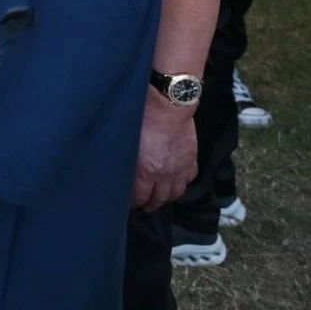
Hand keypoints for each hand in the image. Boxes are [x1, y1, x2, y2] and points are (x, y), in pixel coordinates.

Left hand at [131, 90, 197, 211]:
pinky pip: (189, 178)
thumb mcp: (125, 140)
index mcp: (144, 171)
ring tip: (159, 198)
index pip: (139, 196)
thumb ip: (124, 158)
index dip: (132, 202)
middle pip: (158, 199)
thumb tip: (118, 168)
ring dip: (166, 197)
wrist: (167, 105)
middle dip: (149, 204)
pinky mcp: (191, 158)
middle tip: (143, 205)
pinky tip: (176, 182)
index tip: (127, 202)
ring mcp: (180, 167)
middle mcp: (164, 174)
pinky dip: (182, 182)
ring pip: (176, 192)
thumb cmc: (140, 118)